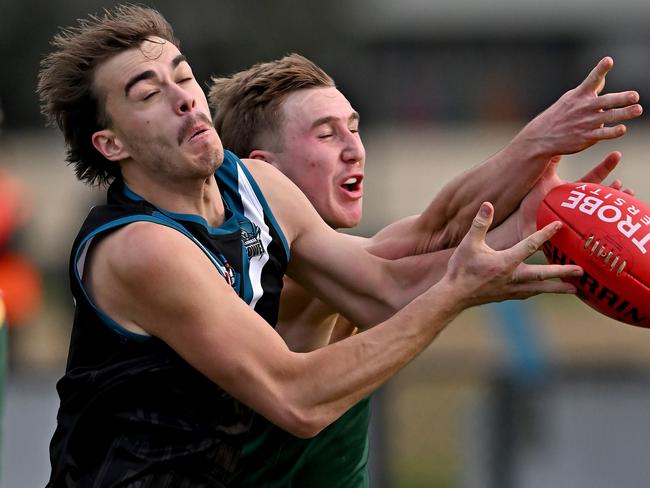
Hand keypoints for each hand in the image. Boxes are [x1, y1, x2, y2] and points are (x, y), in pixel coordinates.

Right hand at [444, 202, 580, 308]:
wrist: (453, 296)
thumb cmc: (461, 269)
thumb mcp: (469, 244)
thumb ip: (480, 223)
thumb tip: (488, 204)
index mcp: (505, 262)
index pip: (530, 245)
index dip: (545, 233)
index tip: (560, 225)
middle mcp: (513, 277)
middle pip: (543, 274)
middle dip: (563, 272)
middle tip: (581, 272)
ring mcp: (511, 289)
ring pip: (540, 288)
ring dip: (558, 287)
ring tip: (575, 289)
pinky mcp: (507, 295)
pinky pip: (529, 293)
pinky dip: (540, 290)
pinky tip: (544, 290)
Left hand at [512, 151, 633, 240]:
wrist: (517, 225)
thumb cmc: (529, 203)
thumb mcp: (542, 179)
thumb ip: (550, 162)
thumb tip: (556, 137)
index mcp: (572, 192)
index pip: (593, 178)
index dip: (605, 167)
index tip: (617, 154)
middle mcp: (578, 206)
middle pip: (601, 197)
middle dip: (615, 191)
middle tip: (624, 185)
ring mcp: (575, 219)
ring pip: (599, 214)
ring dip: (611, 209)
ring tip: (621, 202)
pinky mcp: (569, 233)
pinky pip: (585, 233)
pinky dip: (594, 229)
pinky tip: (600, 226)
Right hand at [513, 57, 641, 157]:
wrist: (541, 137)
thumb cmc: (558, 115)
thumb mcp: (570, 99)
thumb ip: (589, 90)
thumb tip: (602, 79)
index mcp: (580, 95)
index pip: (592, 80)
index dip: (600, 69)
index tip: (608, 60)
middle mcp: (585, 107)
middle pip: (606, 101)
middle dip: (621, 98)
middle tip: (635, 95)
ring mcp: (586, 123)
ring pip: (609, 117)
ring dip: (623, 113)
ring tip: (638, 109)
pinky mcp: (586, 137)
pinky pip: (602, 134)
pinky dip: (612, 132)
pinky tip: (622, 129)